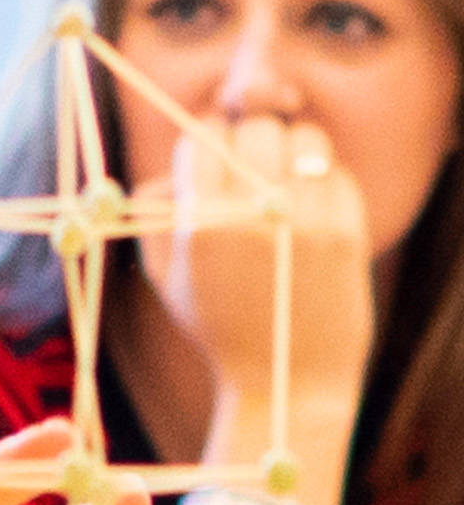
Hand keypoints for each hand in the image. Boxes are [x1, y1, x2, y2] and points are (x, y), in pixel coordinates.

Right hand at [139, 115, 371, 484]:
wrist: (285, 378)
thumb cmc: (218, 324)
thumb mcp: (167, 277)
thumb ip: (156, 212)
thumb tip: (178, 163)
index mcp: (199, 225)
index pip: (204, 135)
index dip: (208, 140)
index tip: (213, 157)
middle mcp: (253, 215)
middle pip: (254, 126)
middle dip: (250, 139)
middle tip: (252, 165)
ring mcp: (307, 220)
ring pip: (302, 137)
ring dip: (291, 149)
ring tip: (285, 180)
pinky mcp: (348, 228)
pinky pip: (335, 171)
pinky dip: (322, 179)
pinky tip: (311, 209)